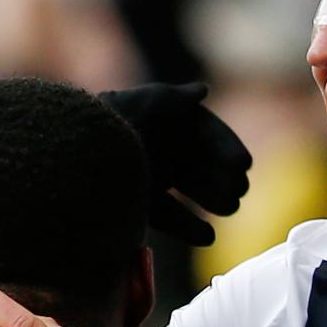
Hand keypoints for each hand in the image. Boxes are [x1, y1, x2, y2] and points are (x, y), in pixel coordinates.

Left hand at [100, 82, 252, 246]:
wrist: (81, 153)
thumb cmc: (122, 120)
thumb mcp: (155, 102)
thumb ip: (180, 98)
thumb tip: (202, 91)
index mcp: (167, 120)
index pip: (207, 133)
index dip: (227, 148)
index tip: (244, 165)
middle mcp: (160, 146)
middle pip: (201, 163)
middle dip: (224, 177)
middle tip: (241, 190)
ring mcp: (148, 175)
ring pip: (188, 189)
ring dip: (213, 199)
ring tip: (231, 209)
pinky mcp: (136, 201)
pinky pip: (167, 216)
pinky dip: (187, 227)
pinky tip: (208, 236)